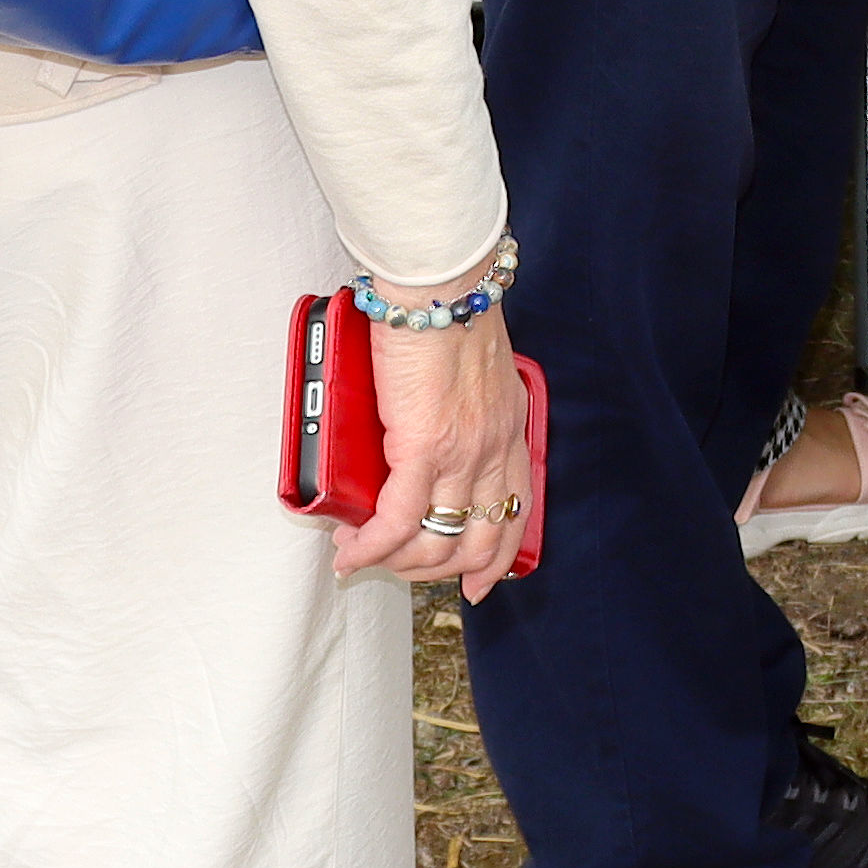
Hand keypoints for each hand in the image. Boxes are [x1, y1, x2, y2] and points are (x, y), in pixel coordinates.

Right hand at [337, 291, 530, 603]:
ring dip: (397, 562)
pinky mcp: (424, 446)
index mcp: (509, 428)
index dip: (497, 557)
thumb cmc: (448, 311)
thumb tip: (427, 428)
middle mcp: (494, 447)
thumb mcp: (476, 370)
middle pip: (480, 540)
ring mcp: (463, 452)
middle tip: (399, 568)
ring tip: (365, 555)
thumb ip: (465, 406)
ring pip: (437, 541)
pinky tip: (351, 550)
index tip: (477, 583)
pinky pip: (398, 520)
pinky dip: (371, 546)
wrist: (439, 284)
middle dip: (437, 570)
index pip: (516, 510)